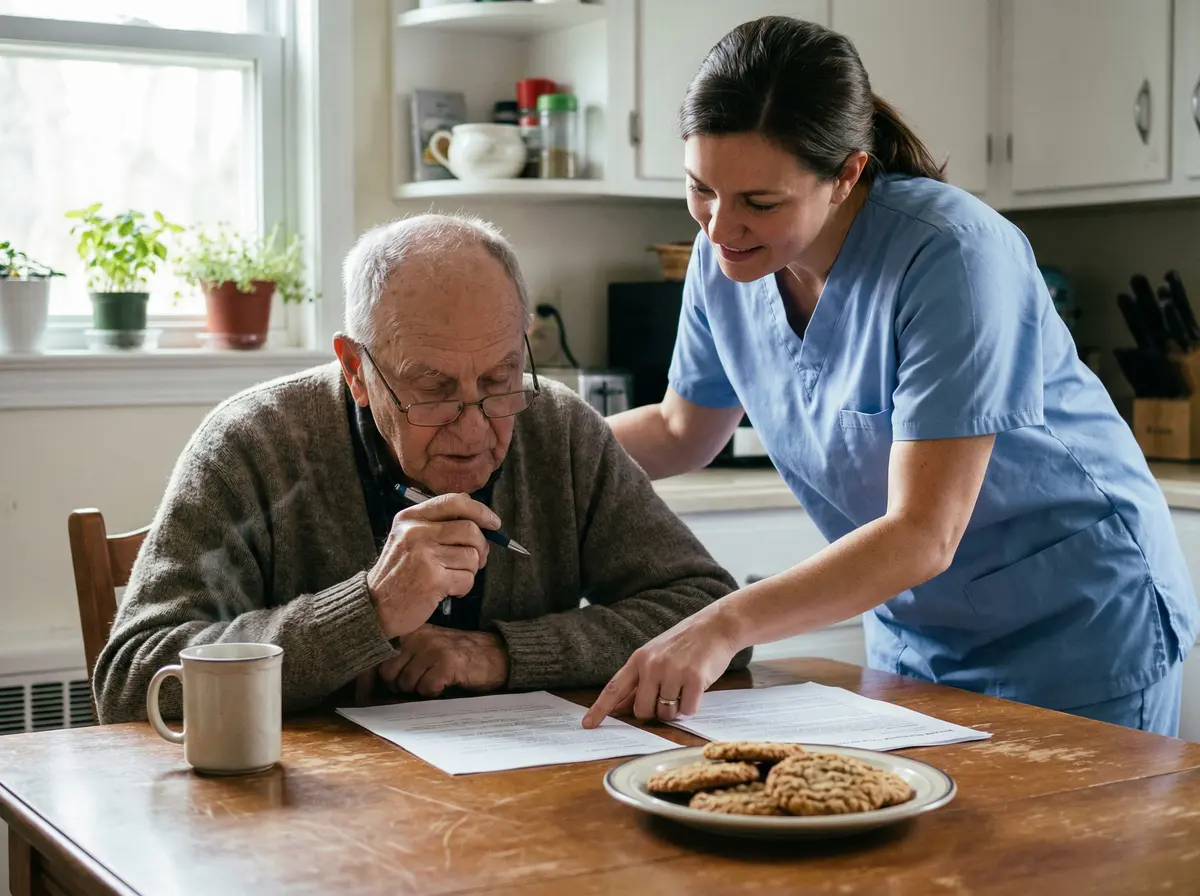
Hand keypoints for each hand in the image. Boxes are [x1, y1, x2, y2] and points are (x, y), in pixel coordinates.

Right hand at [366, 493, 499, 639]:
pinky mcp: (433, 579)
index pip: (454, 502)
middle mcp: (416, 532)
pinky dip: (463, 588)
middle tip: (476, 560)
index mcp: (411, 518)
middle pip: (470, 530)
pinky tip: (448, 590)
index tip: (493, 522)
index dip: (480, 511)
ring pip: (472, 556)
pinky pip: (467, 579)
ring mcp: (424, 555)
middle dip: (481, 547)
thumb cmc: (398, 573)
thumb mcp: (407, 538)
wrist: (375, 606)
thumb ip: (436, 522)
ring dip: (470, 571)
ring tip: (453, 577)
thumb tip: (474, 510)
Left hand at [377, 625, 508, 697]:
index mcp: (411, 630)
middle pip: (388, 673)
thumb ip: (403, 656)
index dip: (371, 679)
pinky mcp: (446, 663)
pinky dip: (435, 692)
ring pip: (406, 684)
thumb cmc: (458, 655)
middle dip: (399, 685)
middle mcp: (419, 635)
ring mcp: (433, 648)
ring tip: (436, 679)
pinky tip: (447, 683)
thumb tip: (370, 684)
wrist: (495, 654)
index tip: (364, 696)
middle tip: (418, 683)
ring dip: (419, 689)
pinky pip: (426, 689)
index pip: (378, 656)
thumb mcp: (427, 647)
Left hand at [581, 610, 739, 728]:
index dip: (600, 709)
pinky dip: (691, 706)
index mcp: (639, 659)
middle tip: (667, 695)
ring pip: (666, 713)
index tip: (588, 725)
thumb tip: (620, 708)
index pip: (614, 688)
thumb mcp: (656, 656)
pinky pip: (687, 711)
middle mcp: (652, 666)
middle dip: (654, 711)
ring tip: (684, 686)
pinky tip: (696, 688)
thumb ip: (638, 682)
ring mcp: (673, 672)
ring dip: (675, 708)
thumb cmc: (685, 643)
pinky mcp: (694, 680)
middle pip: (642, 710)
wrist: (716, 626)